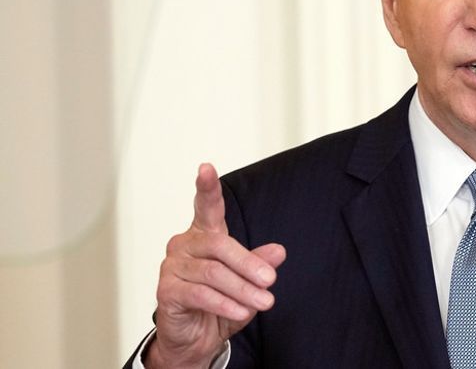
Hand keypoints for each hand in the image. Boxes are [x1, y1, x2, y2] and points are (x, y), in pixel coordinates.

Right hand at [146, 163, 285, 368]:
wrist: (196, 338)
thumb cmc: (219, 303)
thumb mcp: (247, 282)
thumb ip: (259, 264)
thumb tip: (279, 251)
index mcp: (205, 235)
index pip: (206, 207)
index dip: (206, 187)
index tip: (206, 167)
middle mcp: (185, 245)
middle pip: (219, 245)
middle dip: (248, 264)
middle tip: (270, 280)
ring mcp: (172, 267)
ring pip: (213, 272)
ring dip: (242, 289)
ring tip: (263, 302)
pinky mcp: (166, 291)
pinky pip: (200, 294)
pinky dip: (224, 303)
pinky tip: (240, 311)